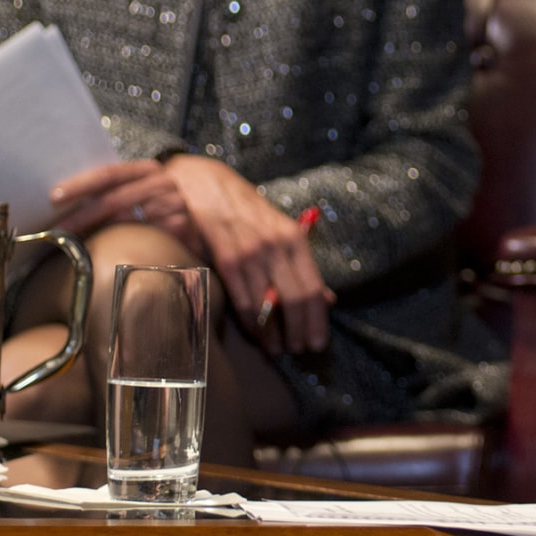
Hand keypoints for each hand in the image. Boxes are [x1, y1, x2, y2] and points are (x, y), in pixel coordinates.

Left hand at [48, 160, 197, 251]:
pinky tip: (107, 250)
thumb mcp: (141, 190)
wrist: (202, 217)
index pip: (109, 174)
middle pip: (113, 198)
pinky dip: (122, 243)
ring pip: (126, 219)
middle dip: (81, 215)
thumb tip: (67, 201)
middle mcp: (162, 183)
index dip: (81, 184)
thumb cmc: (160, 205)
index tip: (54, 196)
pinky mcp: (181, 227)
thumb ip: (115, 191)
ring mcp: (173, 205)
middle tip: (57, 230)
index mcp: (147, 170)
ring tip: (72, 244)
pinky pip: (145, 236)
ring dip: (96, 232)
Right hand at [160, 155, 333, 353]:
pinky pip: (242, 300)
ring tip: (278, 349)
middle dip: (299, 330)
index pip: (313, 287)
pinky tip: (257, 335)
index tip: (318, 342)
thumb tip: (327, 299)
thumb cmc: (248, 211)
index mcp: (295, 239)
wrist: (207, 186)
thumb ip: (302, 266)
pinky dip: (251, 323)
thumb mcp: (281, 231)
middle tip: (301, 350)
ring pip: (266, 305)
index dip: (317, 319)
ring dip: (273, 333)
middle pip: (295, 299)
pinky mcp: (226, 260)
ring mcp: (250, 253)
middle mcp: (276, 246)